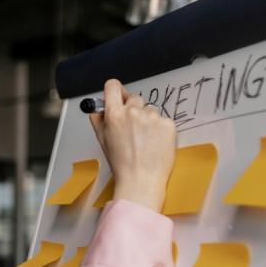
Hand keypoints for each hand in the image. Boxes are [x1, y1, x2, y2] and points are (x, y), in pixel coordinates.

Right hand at [89, 79, 176, 211]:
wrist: (141, 180)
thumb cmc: (122, 164)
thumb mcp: (103, 140)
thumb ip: (99, 120)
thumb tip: (97, 108)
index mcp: (114, 115)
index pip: (113, 86)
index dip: (114, 91)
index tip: (117, 96)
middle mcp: (133, 112)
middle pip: (134, 98)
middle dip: (133, 109)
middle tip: (133, 128)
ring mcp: (152, 117)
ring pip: (150, 110)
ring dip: (148, 120)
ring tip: (145, 140)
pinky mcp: (168, 124)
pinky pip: (163, 120)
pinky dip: (160, 129)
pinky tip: (155, 143)